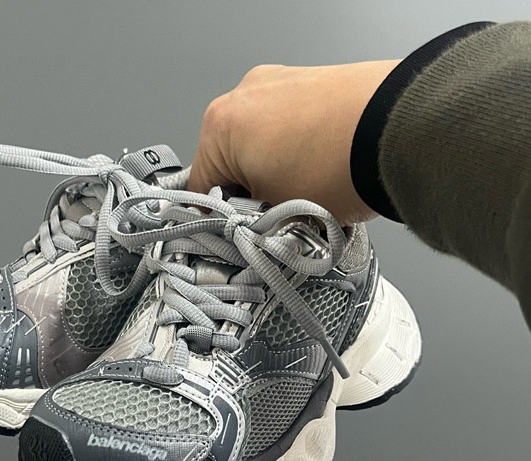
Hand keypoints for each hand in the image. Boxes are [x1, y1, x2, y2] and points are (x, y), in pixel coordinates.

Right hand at [188, 61, 399, 224]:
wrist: (406, 129)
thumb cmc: (343, 163)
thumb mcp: (280, 214)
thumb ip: (252, 221)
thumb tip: (251, 227)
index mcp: (220, 125)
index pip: (200, 186)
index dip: (216, 219)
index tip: (234, 234)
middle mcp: (245, 95)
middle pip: (231, 160)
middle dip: (252, 193)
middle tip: (278, 219)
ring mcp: (282, 82)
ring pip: (263, 142)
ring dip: (278, 171)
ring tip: (312, 195)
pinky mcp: (315, 81)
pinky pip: (293, 125)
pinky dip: (302, 149)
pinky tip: (328, 171)